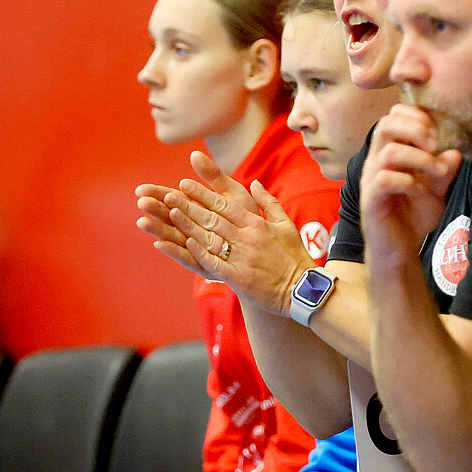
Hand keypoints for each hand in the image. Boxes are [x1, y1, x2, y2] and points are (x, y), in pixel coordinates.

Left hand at [136, 150, 314, 312]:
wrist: (303, 289)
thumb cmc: (294, 256)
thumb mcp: (286, 224)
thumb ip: (269, 202)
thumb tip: (255, 182)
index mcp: (257, 224)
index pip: (224, 205)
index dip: (202, 194)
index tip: (185, 184)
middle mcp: (247, 238)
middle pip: (213, 219)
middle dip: (189, 206)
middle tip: (168, 195)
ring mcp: (242, 258)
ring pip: (210, 238)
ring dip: (189, 226)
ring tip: (170, 214)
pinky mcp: (239, 278)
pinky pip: (216, 263)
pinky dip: (200, 252)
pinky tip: (185, 243)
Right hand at [359, 105, 461, 278]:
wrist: (399, 251)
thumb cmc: (413, 217)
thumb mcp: (437, 190)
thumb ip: (445, 170)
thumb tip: (455, 151)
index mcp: (389, 152)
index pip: (394, 116)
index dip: (416, 116)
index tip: (438, 133)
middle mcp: (376, 161)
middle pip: (386, 123)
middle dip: (416, 128)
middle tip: (436, 145)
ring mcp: (371, 180)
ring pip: (389, 151)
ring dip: (419, 158)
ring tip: (438, 172)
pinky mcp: (370, 200)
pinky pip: (384, 179)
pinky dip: (408, 181)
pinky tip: (420, 191)